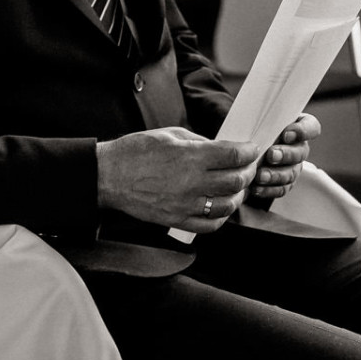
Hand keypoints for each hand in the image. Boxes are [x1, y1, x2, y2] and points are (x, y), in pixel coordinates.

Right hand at [97, 127, 258, 232]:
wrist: (109, 176)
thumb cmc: (136, 151)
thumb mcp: (170, 134)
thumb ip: (199, 142)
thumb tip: (220, 148)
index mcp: (190, 157)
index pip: (233, 156)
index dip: (248, 152)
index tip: (251, 149)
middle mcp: (191, 183)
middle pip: (235, 181)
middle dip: (247, 172)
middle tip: (248, 167)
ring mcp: (185, 205)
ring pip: (227, 205)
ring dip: (238, 195)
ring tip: (238, 187)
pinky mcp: (177, 220)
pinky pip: (209, 224)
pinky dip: (222, 217)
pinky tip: (223, 207)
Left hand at [248, 113, 319, 201]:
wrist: (241, 151)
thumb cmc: (249, 129)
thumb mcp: (254, 119)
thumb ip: (259, 117)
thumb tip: (249, 117)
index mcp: (296, 126)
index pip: (311, 127)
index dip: (303, 131)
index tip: (286, 134)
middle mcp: (298, 147)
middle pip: (301, 152)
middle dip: (286, 154)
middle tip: (271, 155)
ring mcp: (293, 166)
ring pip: (292, 173)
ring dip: (276, 175)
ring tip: (260, 175)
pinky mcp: (284, 183)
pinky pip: (282, 188)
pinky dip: (269, 189)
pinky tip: (256, 187)